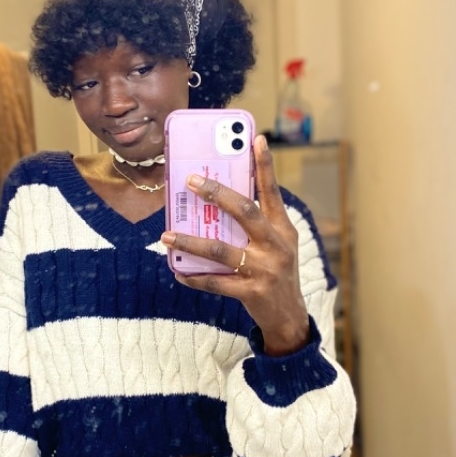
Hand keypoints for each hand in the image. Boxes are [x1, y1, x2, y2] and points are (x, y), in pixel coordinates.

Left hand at [161, 135, 309, 355]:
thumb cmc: (276, 273)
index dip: (265, 165)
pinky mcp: (251, 292)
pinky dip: (194, 276)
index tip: (255, 139)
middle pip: (245, 212)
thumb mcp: (277, 244)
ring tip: (166, 235)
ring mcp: (264, 269)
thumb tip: (219, 200)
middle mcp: (276, 245)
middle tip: (190, 181)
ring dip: (191, 241)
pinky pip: (216, 282)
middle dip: (217, 194)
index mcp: (282, 229)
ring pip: (221, 249)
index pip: (272, 192)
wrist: (289, 317)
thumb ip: (257, 223)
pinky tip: (178, 271)